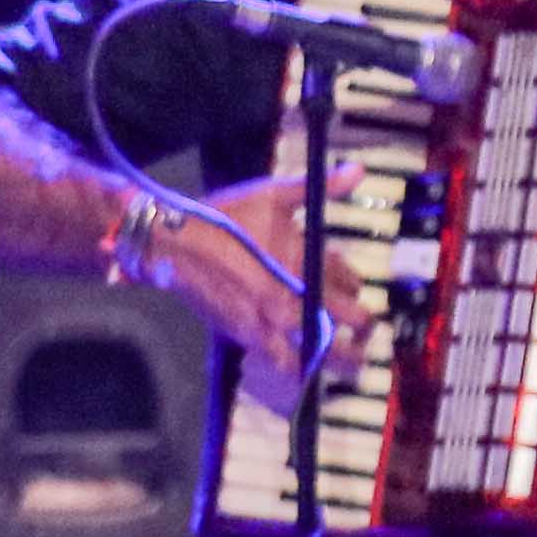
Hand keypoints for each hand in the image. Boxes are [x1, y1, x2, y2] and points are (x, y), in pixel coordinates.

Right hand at [160, 167, 356, 362]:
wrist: (174, 243)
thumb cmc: (226, 217)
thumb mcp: (274, 197)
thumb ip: (320, 188)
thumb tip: (357, 170)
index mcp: (309, 265)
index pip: (353, 288)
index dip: (356, 292)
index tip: (351, 292)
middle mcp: (297, 298)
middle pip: (350, 328)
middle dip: (361, 333)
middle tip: (362, 336)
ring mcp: (272, 322)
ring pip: (320, 355)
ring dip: (337, 359)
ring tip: (345, 361)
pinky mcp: (247, 336)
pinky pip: (282, 363)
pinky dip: (298, 366)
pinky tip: (302, 365)